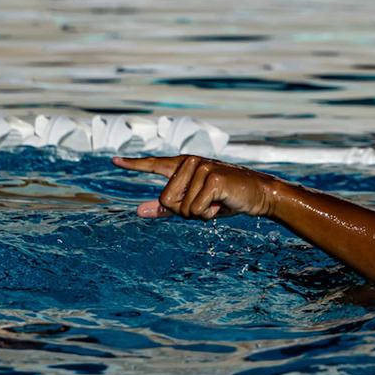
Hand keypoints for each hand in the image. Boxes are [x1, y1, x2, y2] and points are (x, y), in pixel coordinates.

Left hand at [113, 155, 281, 221]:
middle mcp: (190, 162)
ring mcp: (202, 168)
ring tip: (217, 202)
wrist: (259, 194)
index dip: (133, 165)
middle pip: (166, 200)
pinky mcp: (213, 178)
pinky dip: (209, 214)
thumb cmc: (226, 198)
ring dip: (199, 214)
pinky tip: (222, 203)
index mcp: (184, 165)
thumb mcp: (195, 204)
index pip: (154, 164)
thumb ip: (166, 207)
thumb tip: (137, 211)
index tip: (114, 160)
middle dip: (185, 211)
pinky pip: (196, 210)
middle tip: (207, 203)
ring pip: (181, 208)